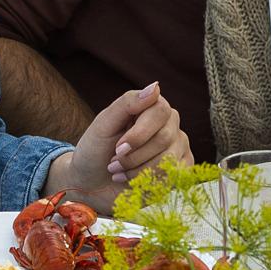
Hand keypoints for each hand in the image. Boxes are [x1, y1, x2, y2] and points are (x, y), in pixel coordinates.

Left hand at [52, 82, 189, 209]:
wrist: (90, 182)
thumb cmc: (96, 149)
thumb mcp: (104, 124)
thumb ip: (128, 103)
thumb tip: (156, 87)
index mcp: (152, 107)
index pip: (160, 112)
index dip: (139, 134)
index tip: (118, 148)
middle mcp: (170, 124)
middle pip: (164, 138)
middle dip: (134, 156)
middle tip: (113, 163)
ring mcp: (178, 147)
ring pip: (169, 160)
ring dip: (138, 171)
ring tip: (119, 172)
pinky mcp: (180, 170)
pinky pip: (174, 177)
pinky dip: (147, 183)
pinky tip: (132, 182)